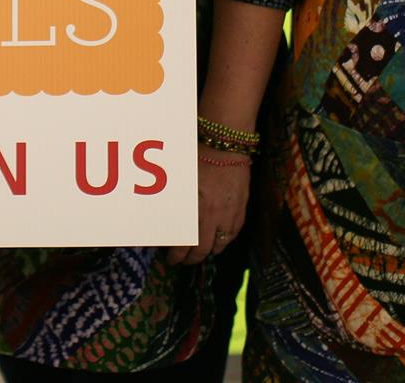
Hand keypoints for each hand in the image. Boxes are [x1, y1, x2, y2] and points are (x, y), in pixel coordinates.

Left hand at [169, 147, 249, 265]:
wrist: (226, 143)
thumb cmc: (198, 156)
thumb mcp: (180, 179)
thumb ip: (175, 202)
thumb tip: (162, 217)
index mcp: (197, 209)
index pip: (186, 243)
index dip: (178, 255)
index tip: (171, 259)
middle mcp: (215, 215)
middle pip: (205, 249)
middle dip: (193, 259)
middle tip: (184, 261)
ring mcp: (231, 212)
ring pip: (222, 244)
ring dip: (210, 251)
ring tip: (202, 252)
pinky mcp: (243, 206)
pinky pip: (235, 232)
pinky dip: (226, 240)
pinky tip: (220, 240)